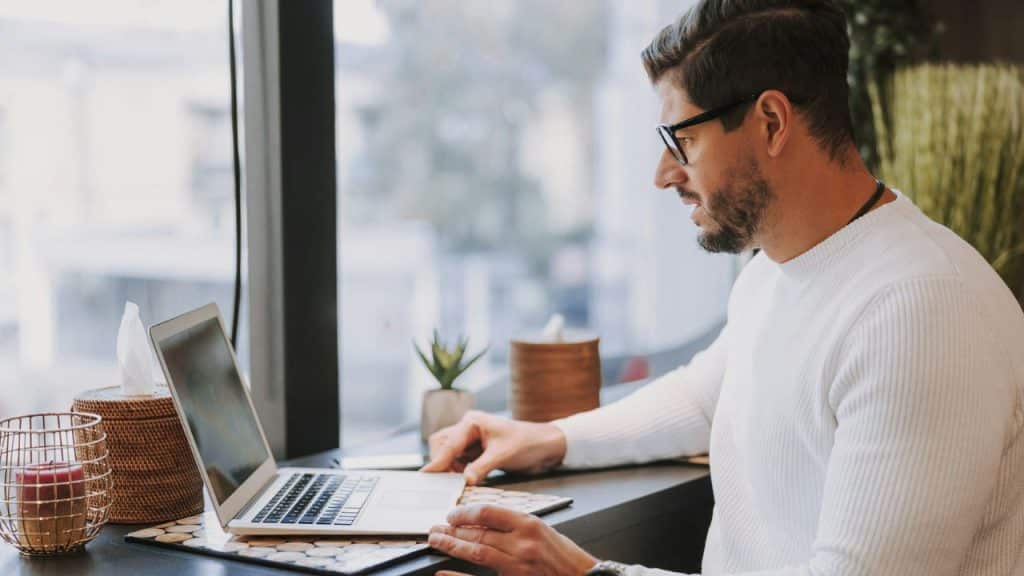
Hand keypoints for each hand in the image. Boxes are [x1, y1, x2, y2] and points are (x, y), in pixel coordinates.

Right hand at [420, 411, 566, 484]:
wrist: (545, 446)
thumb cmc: (526, 443)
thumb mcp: (502, 455)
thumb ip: (481, 467)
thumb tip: (464, 481)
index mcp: (472, 422)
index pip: (449, 443)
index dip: (438, 461)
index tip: (427, 475)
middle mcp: (468, 428)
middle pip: (442, 445)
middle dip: (442, 463)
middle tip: (445, 481)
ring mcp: (471, 440)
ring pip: (449, 454)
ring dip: (451, 469)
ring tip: (456, 482)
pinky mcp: (476, 452)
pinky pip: (459, 462)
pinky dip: (459, 472)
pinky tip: (465, 480)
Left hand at [429, 504, 596, 575]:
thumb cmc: (566, 557)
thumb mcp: (543, 531)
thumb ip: (516, 525)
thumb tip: (484, 521)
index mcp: (530, 525)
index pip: (488, 513)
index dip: (465, 513)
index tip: (452, 515)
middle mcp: (522, 544)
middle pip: (477, 534)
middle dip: (452, 531)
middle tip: (434, 529)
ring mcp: (518, 566)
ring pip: (476, 553)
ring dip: (452, 546)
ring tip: (436, 541)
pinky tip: (444, 572)